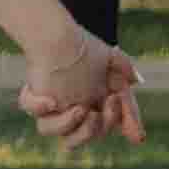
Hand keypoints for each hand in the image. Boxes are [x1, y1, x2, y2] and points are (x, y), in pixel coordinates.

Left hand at [24, 37, 141, 147]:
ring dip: (68, 126)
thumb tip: (138, 85)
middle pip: (83, 135)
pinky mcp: (34, 96)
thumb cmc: (86, 48)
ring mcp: (51, 106)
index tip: (119, 102)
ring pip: (50, 131)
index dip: (117, 122)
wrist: (59, 33)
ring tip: (79, 109)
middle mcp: (70, 112)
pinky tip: (49, 101)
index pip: (106, 126)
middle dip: (99, 127)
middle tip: (107, 103)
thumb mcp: (113, 62)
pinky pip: (30, 108)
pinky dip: (38, 107)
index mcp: (90, 109)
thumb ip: (127, 74)